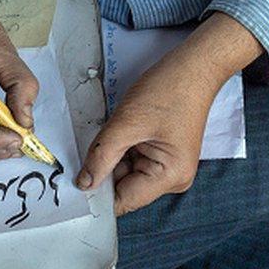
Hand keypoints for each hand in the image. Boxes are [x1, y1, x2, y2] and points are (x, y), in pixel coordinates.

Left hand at [77, 13, 263, 214]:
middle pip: (125, 187)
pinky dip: (122, 149)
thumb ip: (101, 157)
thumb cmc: (169, 91)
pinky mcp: (164, 156)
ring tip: (117, 130)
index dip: (98, 193)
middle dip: (105, 170)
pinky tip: (124, 130)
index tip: (74, 183)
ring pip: (126, 173)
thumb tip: (83, 184)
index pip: (124, 200)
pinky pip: (133, 161)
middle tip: (94, 144)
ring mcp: (169, 168)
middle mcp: (173, 179)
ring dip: (113, 156)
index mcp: (170, 177)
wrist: (194, 67)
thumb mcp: (126, 123)